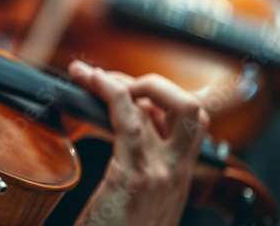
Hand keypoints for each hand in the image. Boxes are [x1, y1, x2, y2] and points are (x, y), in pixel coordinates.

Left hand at [69, 60, 208, 225]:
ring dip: (123, 81)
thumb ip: (142, 168)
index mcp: (178, 176)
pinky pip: (127, 121)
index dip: (157, 97)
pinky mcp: (134, 177)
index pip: (184, 120)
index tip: (127, 88)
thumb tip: (129, 137)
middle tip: (115, 82)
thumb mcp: (143, 202)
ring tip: (93, 75)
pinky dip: (111, 92)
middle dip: (153, 84)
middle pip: (187, 106)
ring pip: (159, 105)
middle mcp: (176, 171)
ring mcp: (159, 173)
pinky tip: (92, 81)